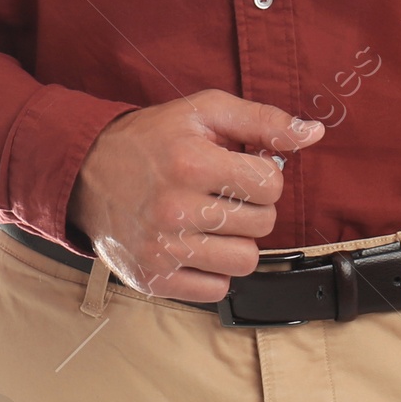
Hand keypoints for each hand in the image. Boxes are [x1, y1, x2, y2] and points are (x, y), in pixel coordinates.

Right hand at [68, 89, 325, 302]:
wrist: (86, 171)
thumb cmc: (152, 138)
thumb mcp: (204, 112)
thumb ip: (263, 121)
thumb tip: (314, 133)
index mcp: (192, 162)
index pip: (270, 184)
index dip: (263, 175)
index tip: (241, 169)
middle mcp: (176, 209)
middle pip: (263, 224)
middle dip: (251, 206)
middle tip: (223, 192)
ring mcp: (163, 249)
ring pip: (245, 261)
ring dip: (236, 240)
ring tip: (213, 220)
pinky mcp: (153, 278)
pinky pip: (217, 289)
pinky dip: (213, 270)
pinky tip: (195, 244)